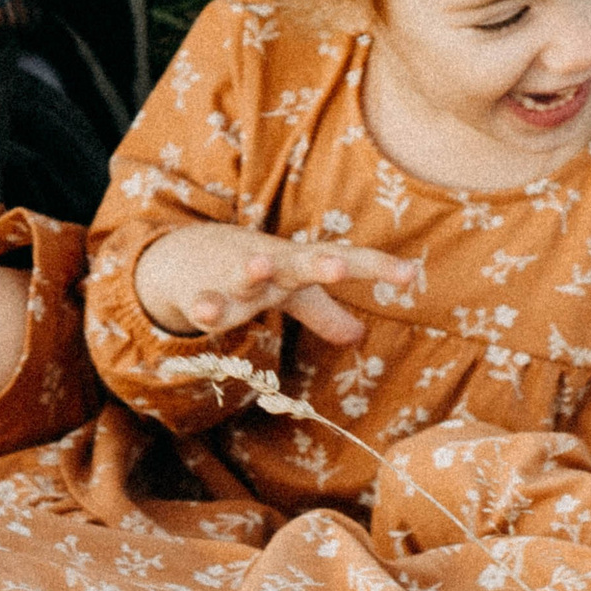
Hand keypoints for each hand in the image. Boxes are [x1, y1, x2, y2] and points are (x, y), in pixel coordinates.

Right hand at [134, 223, 416, 341]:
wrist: (180, 256)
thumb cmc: (248, 272)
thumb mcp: (289, 294)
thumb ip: (323, 314)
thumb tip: (360, 335)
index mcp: (298, 265)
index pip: (343, 262)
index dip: (375, 268)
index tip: (410, 275)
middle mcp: (270, 266)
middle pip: (298, 264)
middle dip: (317, 264)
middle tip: (336, 266)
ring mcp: (232, 278)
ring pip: (244, 277)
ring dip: (252, 272)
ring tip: (261, 266)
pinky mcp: (199, 293)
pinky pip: (202, 303)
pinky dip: (203, 306)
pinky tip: (203, 312)